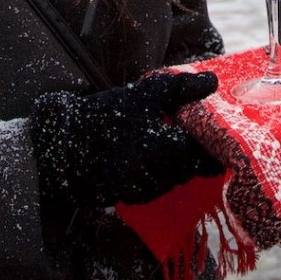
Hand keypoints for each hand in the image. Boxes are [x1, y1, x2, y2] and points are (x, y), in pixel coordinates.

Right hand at [30, 72, 221, 209]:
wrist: (60, 145)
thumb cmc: (105, 117)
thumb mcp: (144, 94)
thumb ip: (181, 88)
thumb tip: (212, 82)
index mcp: (168, 152)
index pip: (208, 159)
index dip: (216, 147)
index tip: (219, 135)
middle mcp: (159, 177)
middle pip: (192, 169)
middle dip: (195, 153)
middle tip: (193, 132)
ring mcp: (144, 191)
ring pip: (175, 178)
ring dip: (177, 163)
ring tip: (169, 139)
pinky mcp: (129, 197)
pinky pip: (155, 185)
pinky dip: (158, 171)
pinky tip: (148, 152)